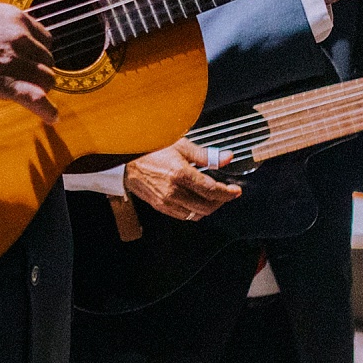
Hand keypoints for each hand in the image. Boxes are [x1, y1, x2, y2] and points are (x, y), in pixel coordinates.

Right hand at [0, 1, 57, 121]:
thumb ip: (2, 25)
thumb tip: (9, 36)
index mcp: (14, 18)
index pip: (45, 39)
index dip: (39, 53)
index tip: (33, 63)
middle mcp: (19, 37)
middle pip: (47, 61)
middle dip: (39, 72)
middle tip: (26, 82)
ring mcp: (12, 60)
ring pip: (46, 79)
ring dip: (41, 90)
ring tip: (34, 99)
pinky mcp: (1, 83)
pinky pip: (36, 98)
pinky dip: (47, 110)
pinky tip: (51, 117)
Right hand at [121, 139, 241, 220]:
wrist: (127, 161)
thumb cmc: (153, 148)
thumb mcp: (180, 145)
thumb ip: (205, 155)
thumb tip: (226, 158)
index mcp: (180, 173)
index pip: (211, 190)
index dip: (227, 192)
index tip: (235, 191)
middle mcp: (174, 191)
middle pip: (207, 206)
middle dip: (220, 201)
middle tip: (225, 192)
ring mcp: (167, 202)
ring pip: (197, 214)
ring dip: (208, 207)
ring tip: (211, 196)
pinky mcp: (161, 208)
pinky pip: (185, 216)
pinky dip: (194, 211)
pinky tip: (195, 200)